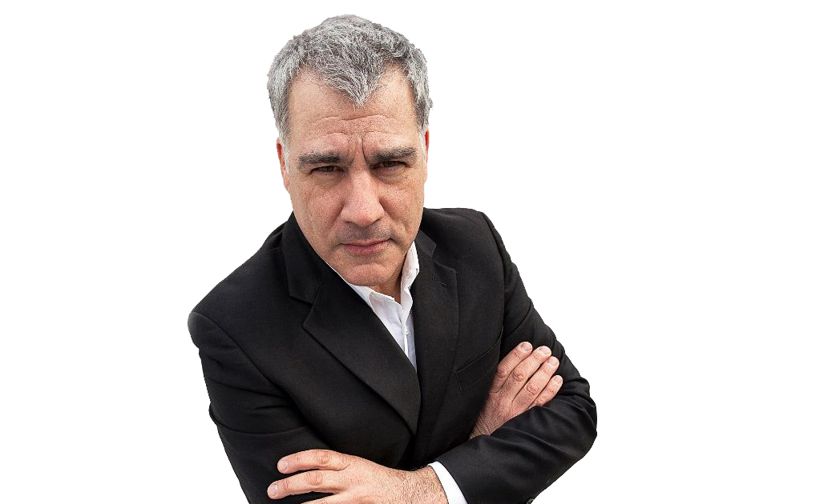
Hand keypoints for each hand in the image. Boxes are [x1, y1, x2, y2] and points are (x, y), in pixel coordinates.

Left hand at [267, 449, 445, 502]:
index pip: (322, 458)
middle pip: (317, 481)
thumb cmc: (377, 480)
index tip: (281, 465)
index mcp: (352, 464)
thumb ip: (336, 468)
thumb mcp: (358, 466)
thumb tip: (306, 470)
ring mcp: (355, 501)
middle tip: (272, 490)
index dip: (300, 459)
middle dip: (291, 485)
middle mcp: (352, 481)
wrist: (408, 495)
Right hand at [470, 341, 562, 437]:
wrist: (485, 444)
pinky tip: (557, 380)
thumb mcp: (481, 399)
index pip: (503, 369)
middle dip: (534, 360)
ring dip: (544, 372)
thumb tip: (513, 361)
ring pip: (532, 388)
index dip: (516, 355)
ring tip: (553, 361)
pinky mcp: (526, 421)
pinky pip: (541, 403)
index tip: (527, 345)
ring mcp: (515, 412)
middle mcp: (502, 401)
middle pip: (520, 376)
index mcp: (490, 393)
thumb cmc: (486, 418)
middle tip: (544, 350)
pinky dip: (550, 390)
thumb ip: (495, 382)